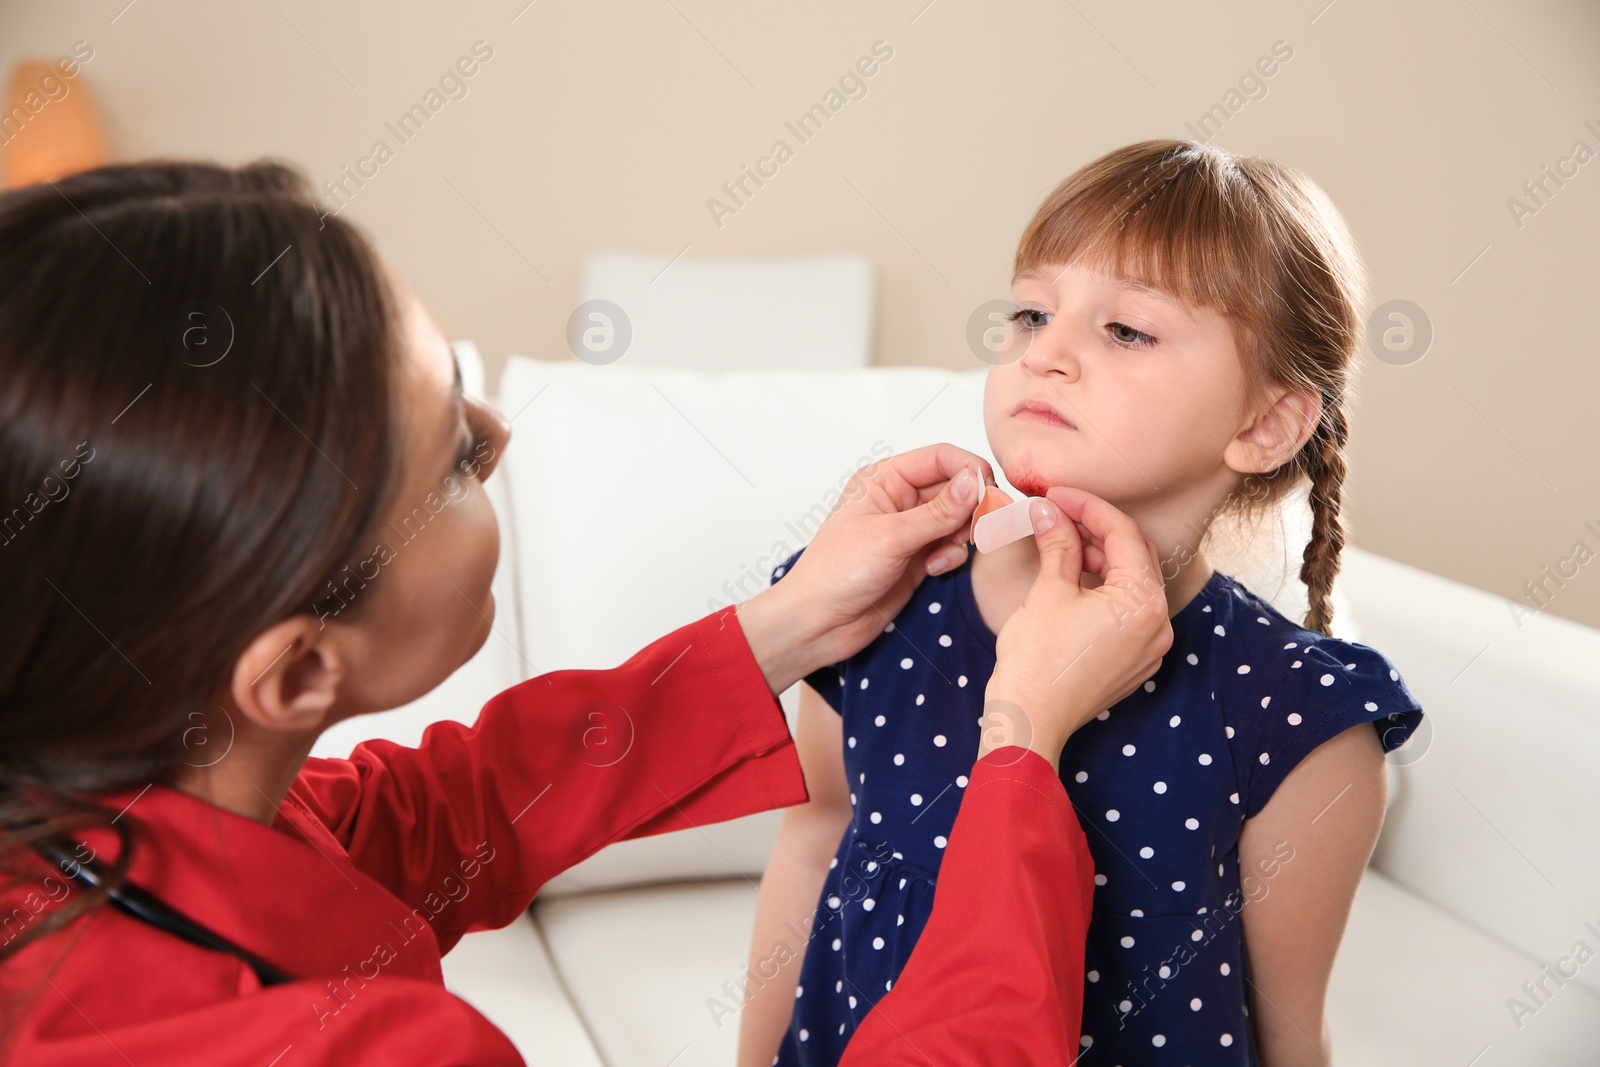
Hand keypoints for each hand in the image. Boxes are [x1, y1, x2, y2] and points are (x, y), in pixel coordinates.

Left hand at [741, 444, 993, 688]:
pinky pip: (951, 546)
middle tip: (978, 528)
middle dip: (970, 507)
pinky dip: (951, 556)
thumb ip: (938, 511)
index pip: (939, 458)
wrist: (819, 623)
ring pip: (958, 518)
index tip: (989, 491)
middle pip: (954, 487)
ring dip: (961, 534)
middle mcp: (899, 499)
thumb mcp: (890, 536)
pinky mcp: (918, 558)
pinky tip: (933, 570)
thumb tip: (974, 482)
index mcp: (884, 479)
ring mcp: (910, 529)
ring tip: (944, 553)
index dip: (968, 469)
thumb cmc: (836, 572)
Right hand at [979, 488, 1173, 771]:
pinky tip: (1072, 579)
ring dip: (1099, 559)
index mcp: (1143, 601)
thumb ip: (1058, 543)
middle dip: (1095, 531)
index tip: (1057, 495)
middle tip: (1057, 514)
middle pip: (1133, 556)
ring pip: (1131, 584)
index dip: (1088, 506)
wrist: (1029, 721)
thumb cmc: (1035, 661)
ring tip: (1059, 544)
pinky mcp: (1135, 661)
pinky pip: (1127, 612)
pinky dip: (1104, 590)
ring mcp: (1150, 646)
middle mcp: (1158, 624)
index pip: (1123, 533)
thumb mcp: (1048, 591)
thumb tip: (1050, 510)